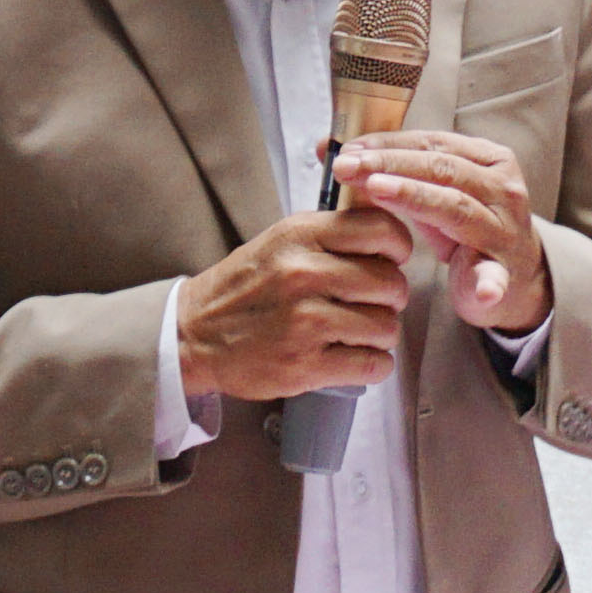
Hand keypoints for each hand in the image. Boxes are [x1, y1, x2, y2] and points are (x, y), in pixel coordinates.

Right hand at [172, 202, 417, 403]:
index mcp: (300, 235)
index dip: (398, 247)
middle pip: (390, 282)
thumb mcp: (281, 241)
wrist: (193, 334)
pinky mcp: (304, 364)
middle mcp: (303, 273)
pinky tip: (355, 357)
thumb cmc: (245, 288)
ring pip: (386, 326)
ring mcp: (304, 321)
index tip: (392, 260)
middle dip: (391, 297)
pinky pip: (372, 364)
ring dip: (381, 334)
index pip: (381, 228)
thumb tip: (387, 229)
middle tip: (374, 303)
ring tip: (360, 332)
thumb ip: (330, 233)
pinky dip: (373, 364)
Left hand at [334, 128, 550, 332]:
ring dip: (416, 197)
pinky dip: (489, 283)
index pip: (432, 142)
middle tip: (348, 166)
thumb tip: (328, 151)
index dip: (388, 143)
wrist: (513, 277)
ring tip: (376, 191)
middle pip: (441, 169)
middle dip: (389, 164)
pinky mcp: (503, 273)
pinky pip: (495, 277)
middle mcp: (502, 189)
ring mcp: (504, 230)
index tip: (349, 148)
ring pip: (457, 208)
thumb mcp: (430, 195)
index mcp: (488, 159)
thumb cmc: (466, 228)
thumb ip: (389, 173)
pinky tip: (482, 290)